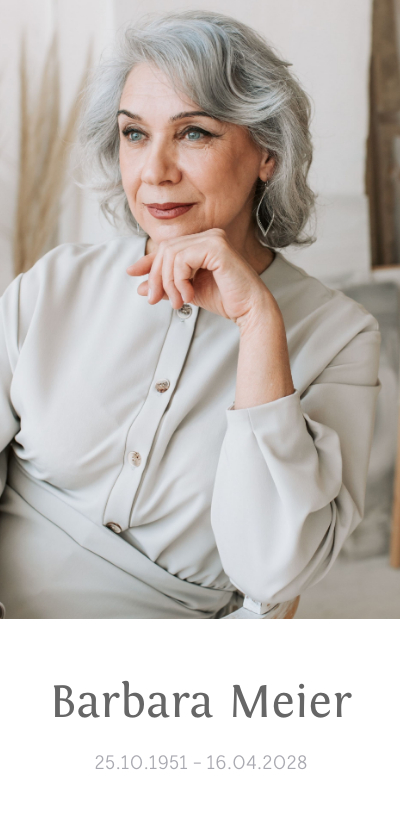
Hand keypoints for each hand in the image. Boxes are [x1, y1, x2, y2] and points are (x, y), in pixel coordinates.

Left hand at [126, 229, 274, 325]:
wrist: (249, 310)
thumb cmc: (225, 299)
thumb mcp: (188, 291)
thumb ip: (166, 286)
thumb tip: (140, 286)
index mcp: (203, 242)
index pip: (168, 247)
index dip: (148, 261)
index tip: (133, 274)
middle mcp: (209, 235)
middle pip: (166, 249)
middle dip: (156, 276)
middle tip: (155, 299)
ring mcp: (213, 238)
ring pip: (171, 254)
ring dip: (168, 282)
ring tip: (178, 301)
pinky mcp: (216, 247)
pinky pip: (182, 259)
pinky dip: (179, 280)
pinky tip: (189, 294)